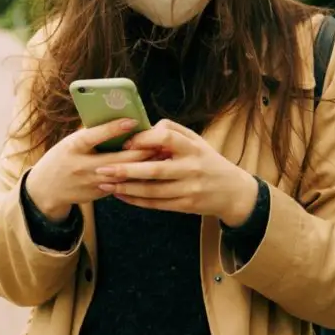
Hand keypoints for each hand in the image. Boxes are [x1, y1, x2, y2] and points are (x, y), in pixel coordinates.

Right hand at [25, 118, 157, 222]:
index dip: (114, 128)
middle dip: (140, 151)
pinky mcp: (98, 194)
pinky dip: (135, 177)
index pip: (94, 136)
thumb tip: (116, 119)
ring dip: (142, 166)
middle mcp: (82, 166)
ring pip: (123, 175)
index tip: (133, 120)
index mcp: (73, 148)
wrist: (46, 189)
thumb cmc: (62, 158)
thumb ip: (91, 134)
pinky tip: (150, 170)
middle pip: (117, 160)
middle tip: (159, 142)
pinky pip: (121, 185)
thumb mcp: (70, 142)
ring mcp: (91, 183)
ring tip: (160, 155)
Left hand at [94, 119, 259, 226]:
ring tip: (105, 183)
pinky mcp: (185, 206)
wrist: (232, 192)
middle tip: (102, 167)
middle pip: (155, 170)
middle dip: (126, 169)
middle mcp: (192, 168)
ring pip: (152, 191)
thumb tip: (145, 128)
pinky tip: (120, 194)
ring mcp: (189, 189)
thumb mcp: (197, 141)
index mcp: (194, 148)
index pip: (167, 138)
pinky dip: (136, 200)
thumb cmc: (208, 161)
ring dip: (126, 187)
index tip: (126, 143)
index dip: (144, 139)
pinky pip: (156, 204)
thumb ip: (173, 131)